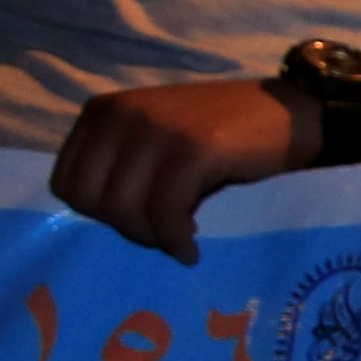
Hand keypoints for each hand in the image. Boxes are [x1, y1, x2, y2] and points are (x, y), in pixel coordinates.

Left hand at [48, 74, 305, 263]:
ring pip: (124, 209)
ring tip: (180, 242)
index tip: (140, 220)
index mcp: (103, 112)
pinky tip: (191, 248)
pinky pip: (164, 212)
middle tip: (162, 235)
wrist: (295, 115)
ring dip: (153, 238)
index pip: (65, 182)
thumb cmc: (226, 139)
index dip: (99, 214)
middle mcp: (120, 113)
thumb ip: (125, 167)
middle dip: (125, 228)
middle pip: (90, 199)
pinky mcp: (191, 149)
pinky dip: (176, 240)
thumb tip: (104, 223)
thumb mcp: (159, 143)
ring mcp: (155, 128)